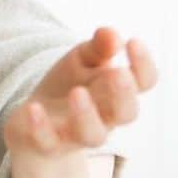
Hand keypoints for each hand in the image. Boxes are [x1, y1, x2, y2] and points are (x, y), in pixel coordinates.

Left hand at [4, 28, 156, 159]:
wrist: (34, 119)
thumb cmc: (68, 84)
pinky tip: (34, 108)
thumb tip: (112, 33)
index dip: (143, 64)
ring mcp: (77, 134)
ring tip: (77, 92)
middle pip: (126, 113)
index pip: (143, 82)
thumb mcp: (82, 60)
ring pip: (92, 134)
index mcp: (117, 92)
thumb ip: (98, 47)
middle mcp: (104, 117)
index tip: (133, 41)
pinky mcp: (49, 144)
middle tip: (118, 73)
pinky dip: (41, 127)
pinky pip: (49, 142)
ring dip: (86, 114)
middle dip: (124, 94)